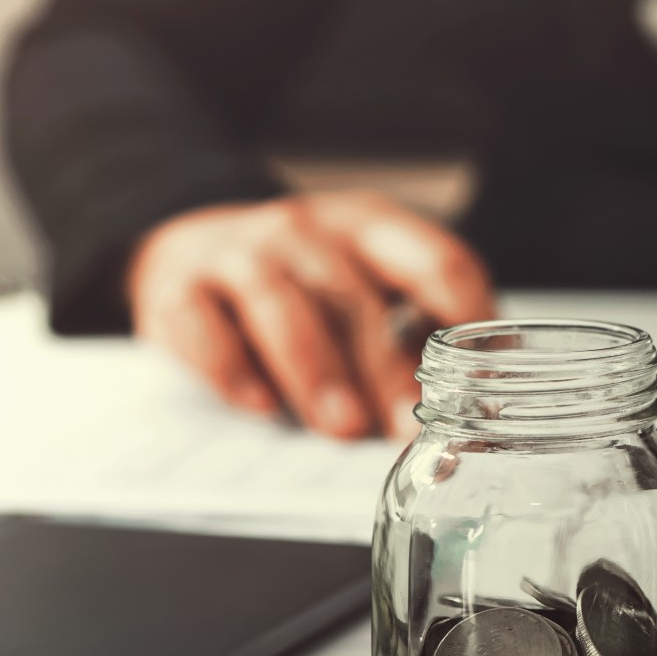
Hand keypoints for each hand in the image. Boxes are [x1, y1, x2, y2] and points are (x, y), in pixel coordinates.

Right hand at [127, 191, 494, 438]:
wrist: (187, 251)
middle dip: (386, 367)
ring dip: (318, 372)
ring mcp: (238, 256)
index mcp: (371, 227)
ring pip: (283, 308)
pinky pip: (202, 327)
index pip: (435, 260)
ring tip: (345, 428)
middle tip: (408, 427)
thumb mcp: (366, 287)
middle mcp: (306, 230)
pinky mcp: (177, 291)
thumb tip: (480, 404)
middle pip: (356, 296)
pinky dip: (231, 368)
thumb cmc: (302, 284)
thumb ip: (416, 332)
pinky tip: (260, 407)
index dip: (464, 320)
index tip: (478, 381)